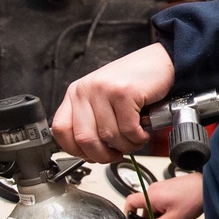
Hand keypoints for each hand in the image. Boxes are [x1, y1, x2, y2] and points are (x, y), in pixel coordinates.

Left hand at [52, 43, 174, 162]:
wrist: (158, 62)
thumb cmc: (133, 83)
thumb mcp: (102, 100)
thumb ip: (91, 122)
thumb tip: (88, 153)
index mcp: (75, 93)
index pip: (61, 130)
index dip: (76, 150)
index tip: (91, 155)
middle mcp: (86, 90)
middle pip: (84, 139)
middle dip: (103, 155)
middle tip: (116, 154)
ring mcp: (104, 90)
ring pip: (109, 137)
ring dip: (126, 146)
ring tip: (135, 138)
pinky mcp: (124, 92)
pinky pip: (128, 130)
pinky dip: (138, 138)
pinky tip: (142, 131)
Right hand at [124, 173, 203, 218]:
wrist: (208, 187)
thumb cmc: (193, 198)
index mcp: (151, 196)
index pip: (130, 203)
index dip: (129, 216)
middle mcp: (154, 192)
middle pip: (146, 213)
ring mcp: (162, 191)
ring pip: (156, 212)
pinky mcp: (169, 192)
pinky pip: (163, 207)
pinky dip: (169, 217)